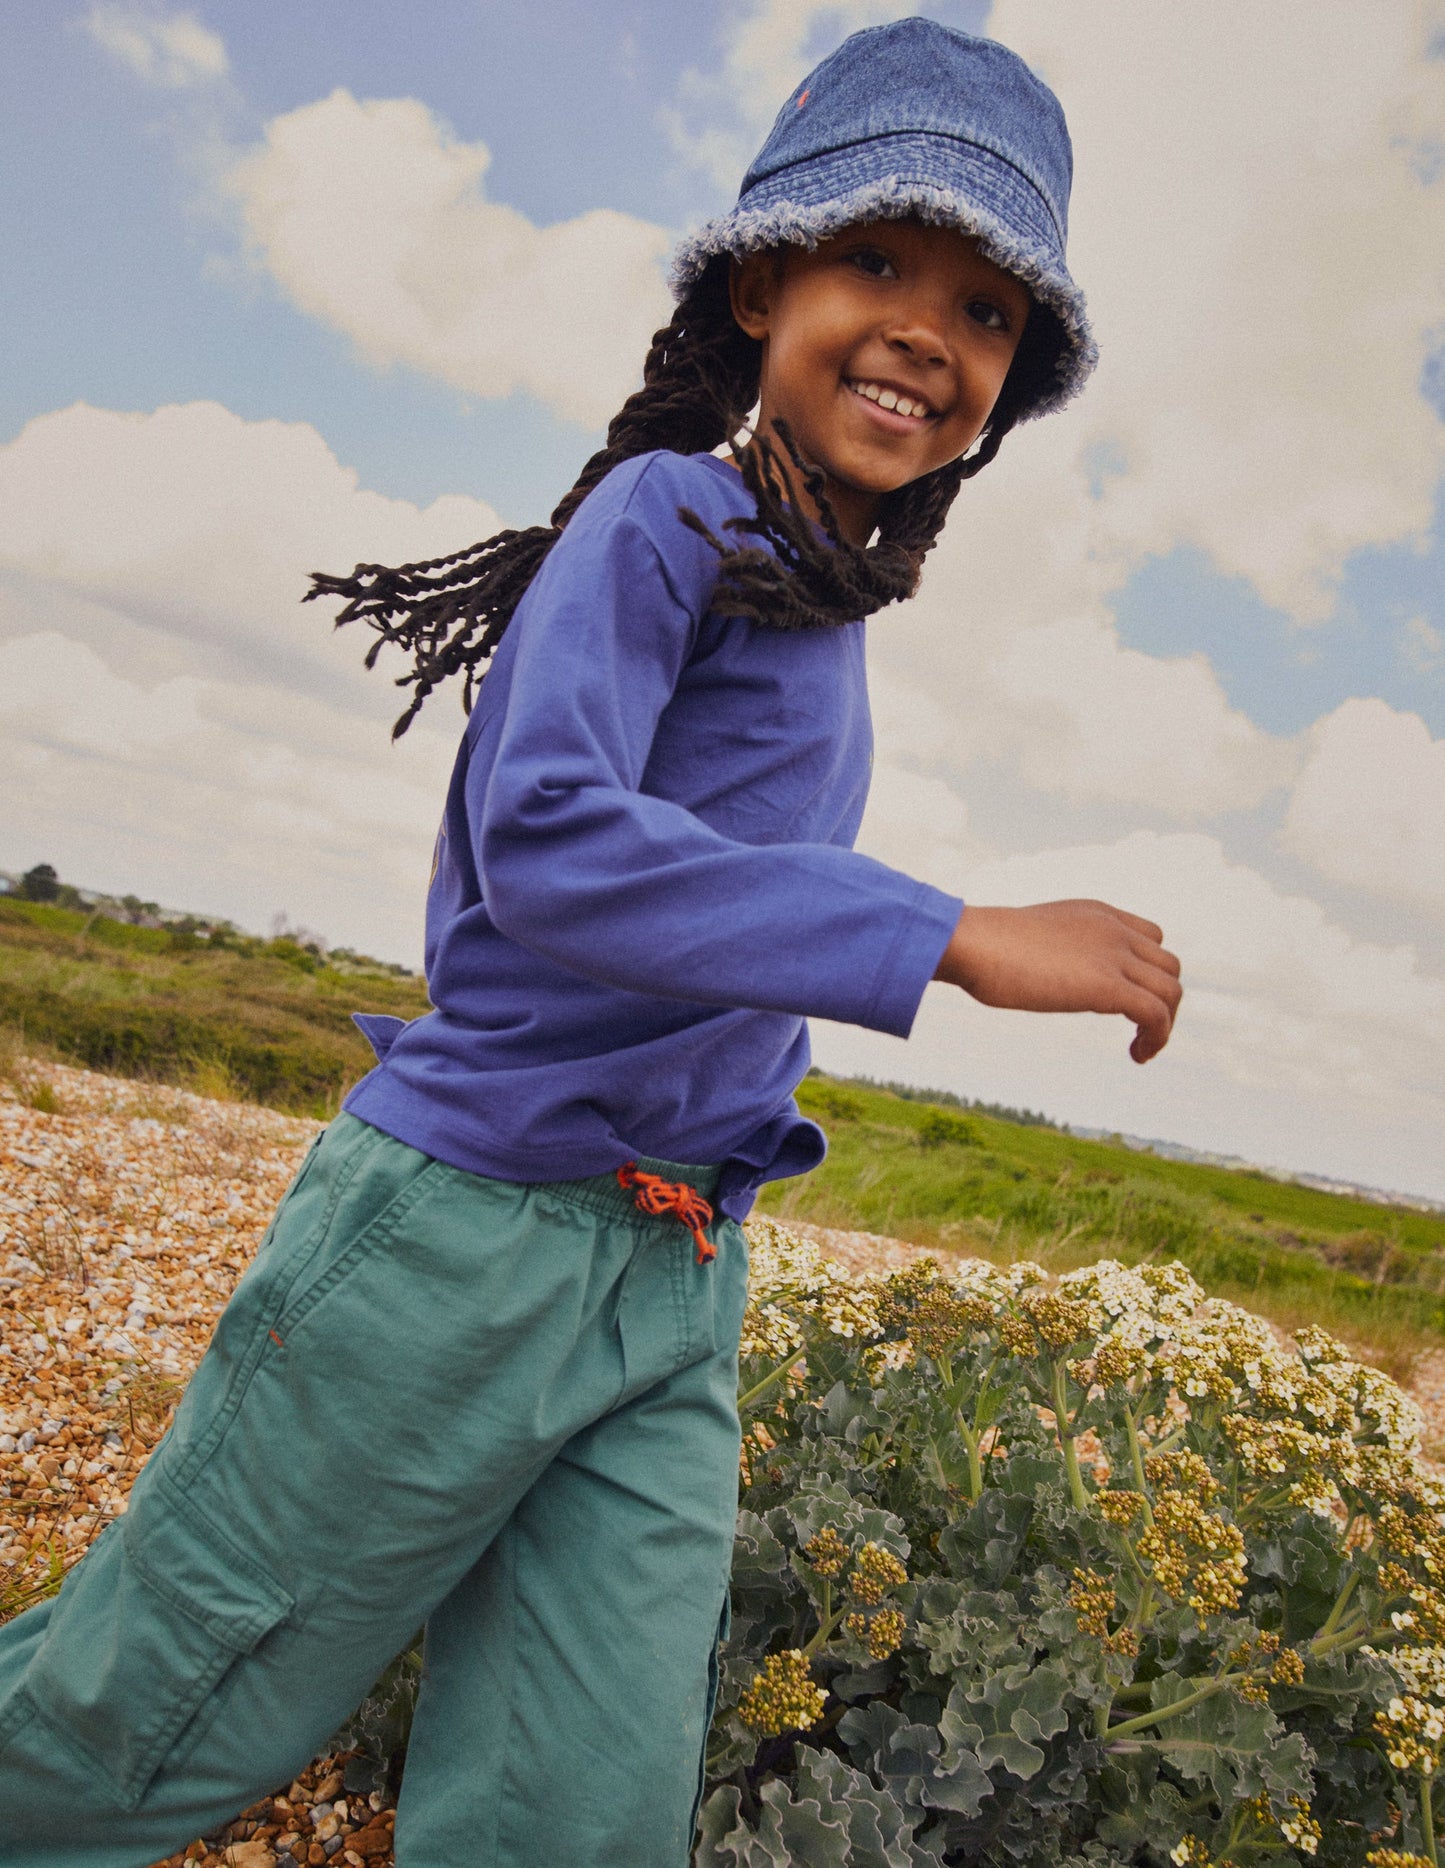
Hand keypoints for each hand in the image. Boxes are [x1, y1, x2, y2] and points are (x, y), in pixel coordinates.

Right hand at [933, 899, 1182, 1062]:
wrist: (973, 942)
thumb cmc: (982, 945)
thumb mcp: (1031, 938)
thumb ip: (1051, 950)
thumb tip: (1037, 972)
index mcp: (1097, 914)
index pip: (1152, 938)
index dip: (1148, 973)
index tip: (1128, 1001)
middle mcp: (1114, 930)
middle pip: (1169, 967)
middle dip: (1162, 1001)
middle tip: (1137, 1030)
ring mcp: (1113, 956)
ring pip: (1171, 992)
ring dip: (1164, 1025)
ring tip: (1142, 1049)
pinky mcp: (1106, 986)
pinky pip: (1156, 1014)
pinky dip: (1157, 1038)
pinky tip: (1137, 1056)